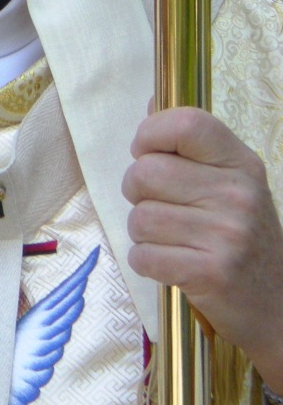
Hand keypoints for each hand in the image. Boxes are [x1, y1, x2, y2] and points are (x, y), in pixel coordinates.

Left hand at [122, 106, 282, 389]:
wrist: (276, 304)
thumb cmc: (240, 234)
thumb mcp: (228, 180)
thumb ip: (189, 143)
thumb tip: (151, 102)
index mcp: (240, 162)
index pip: (186, 123)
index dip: (151, 133)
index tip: (146, 152)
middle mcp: (237, 193)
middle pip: (146, 172)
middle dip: (136, 191)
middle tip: (157, 205)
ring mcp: (227, 234)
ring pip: (140, 217)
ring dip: (142, 232)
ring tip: (169, 238)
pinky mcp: (211, 273)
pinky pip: (144, 255)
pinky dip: (146, 261)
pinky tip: (169, 262)